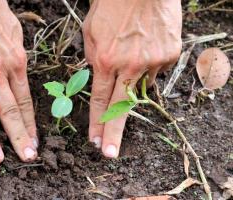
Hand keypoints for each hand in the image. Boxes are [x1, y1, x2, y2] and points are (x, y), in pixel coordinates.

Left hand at [83, 0, 181, 157]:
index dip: (96, 123)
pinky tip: (144, 48)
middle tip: (110, 152)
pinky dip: (148, 65)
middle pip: (120, 108)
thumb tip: (99, 79)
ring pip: (141, 86)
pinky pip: (157, 70)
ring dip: (134, 80)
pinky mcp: (169, 55)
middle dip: (113, 133)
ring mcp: (152, 61)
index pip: (100, 100)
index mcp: (105, 60)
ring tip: (130, 57)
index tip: (95, 141)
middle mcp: (129, 66)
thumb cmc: (110, 6)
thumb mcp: (90, 34)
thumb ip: (93, 60)